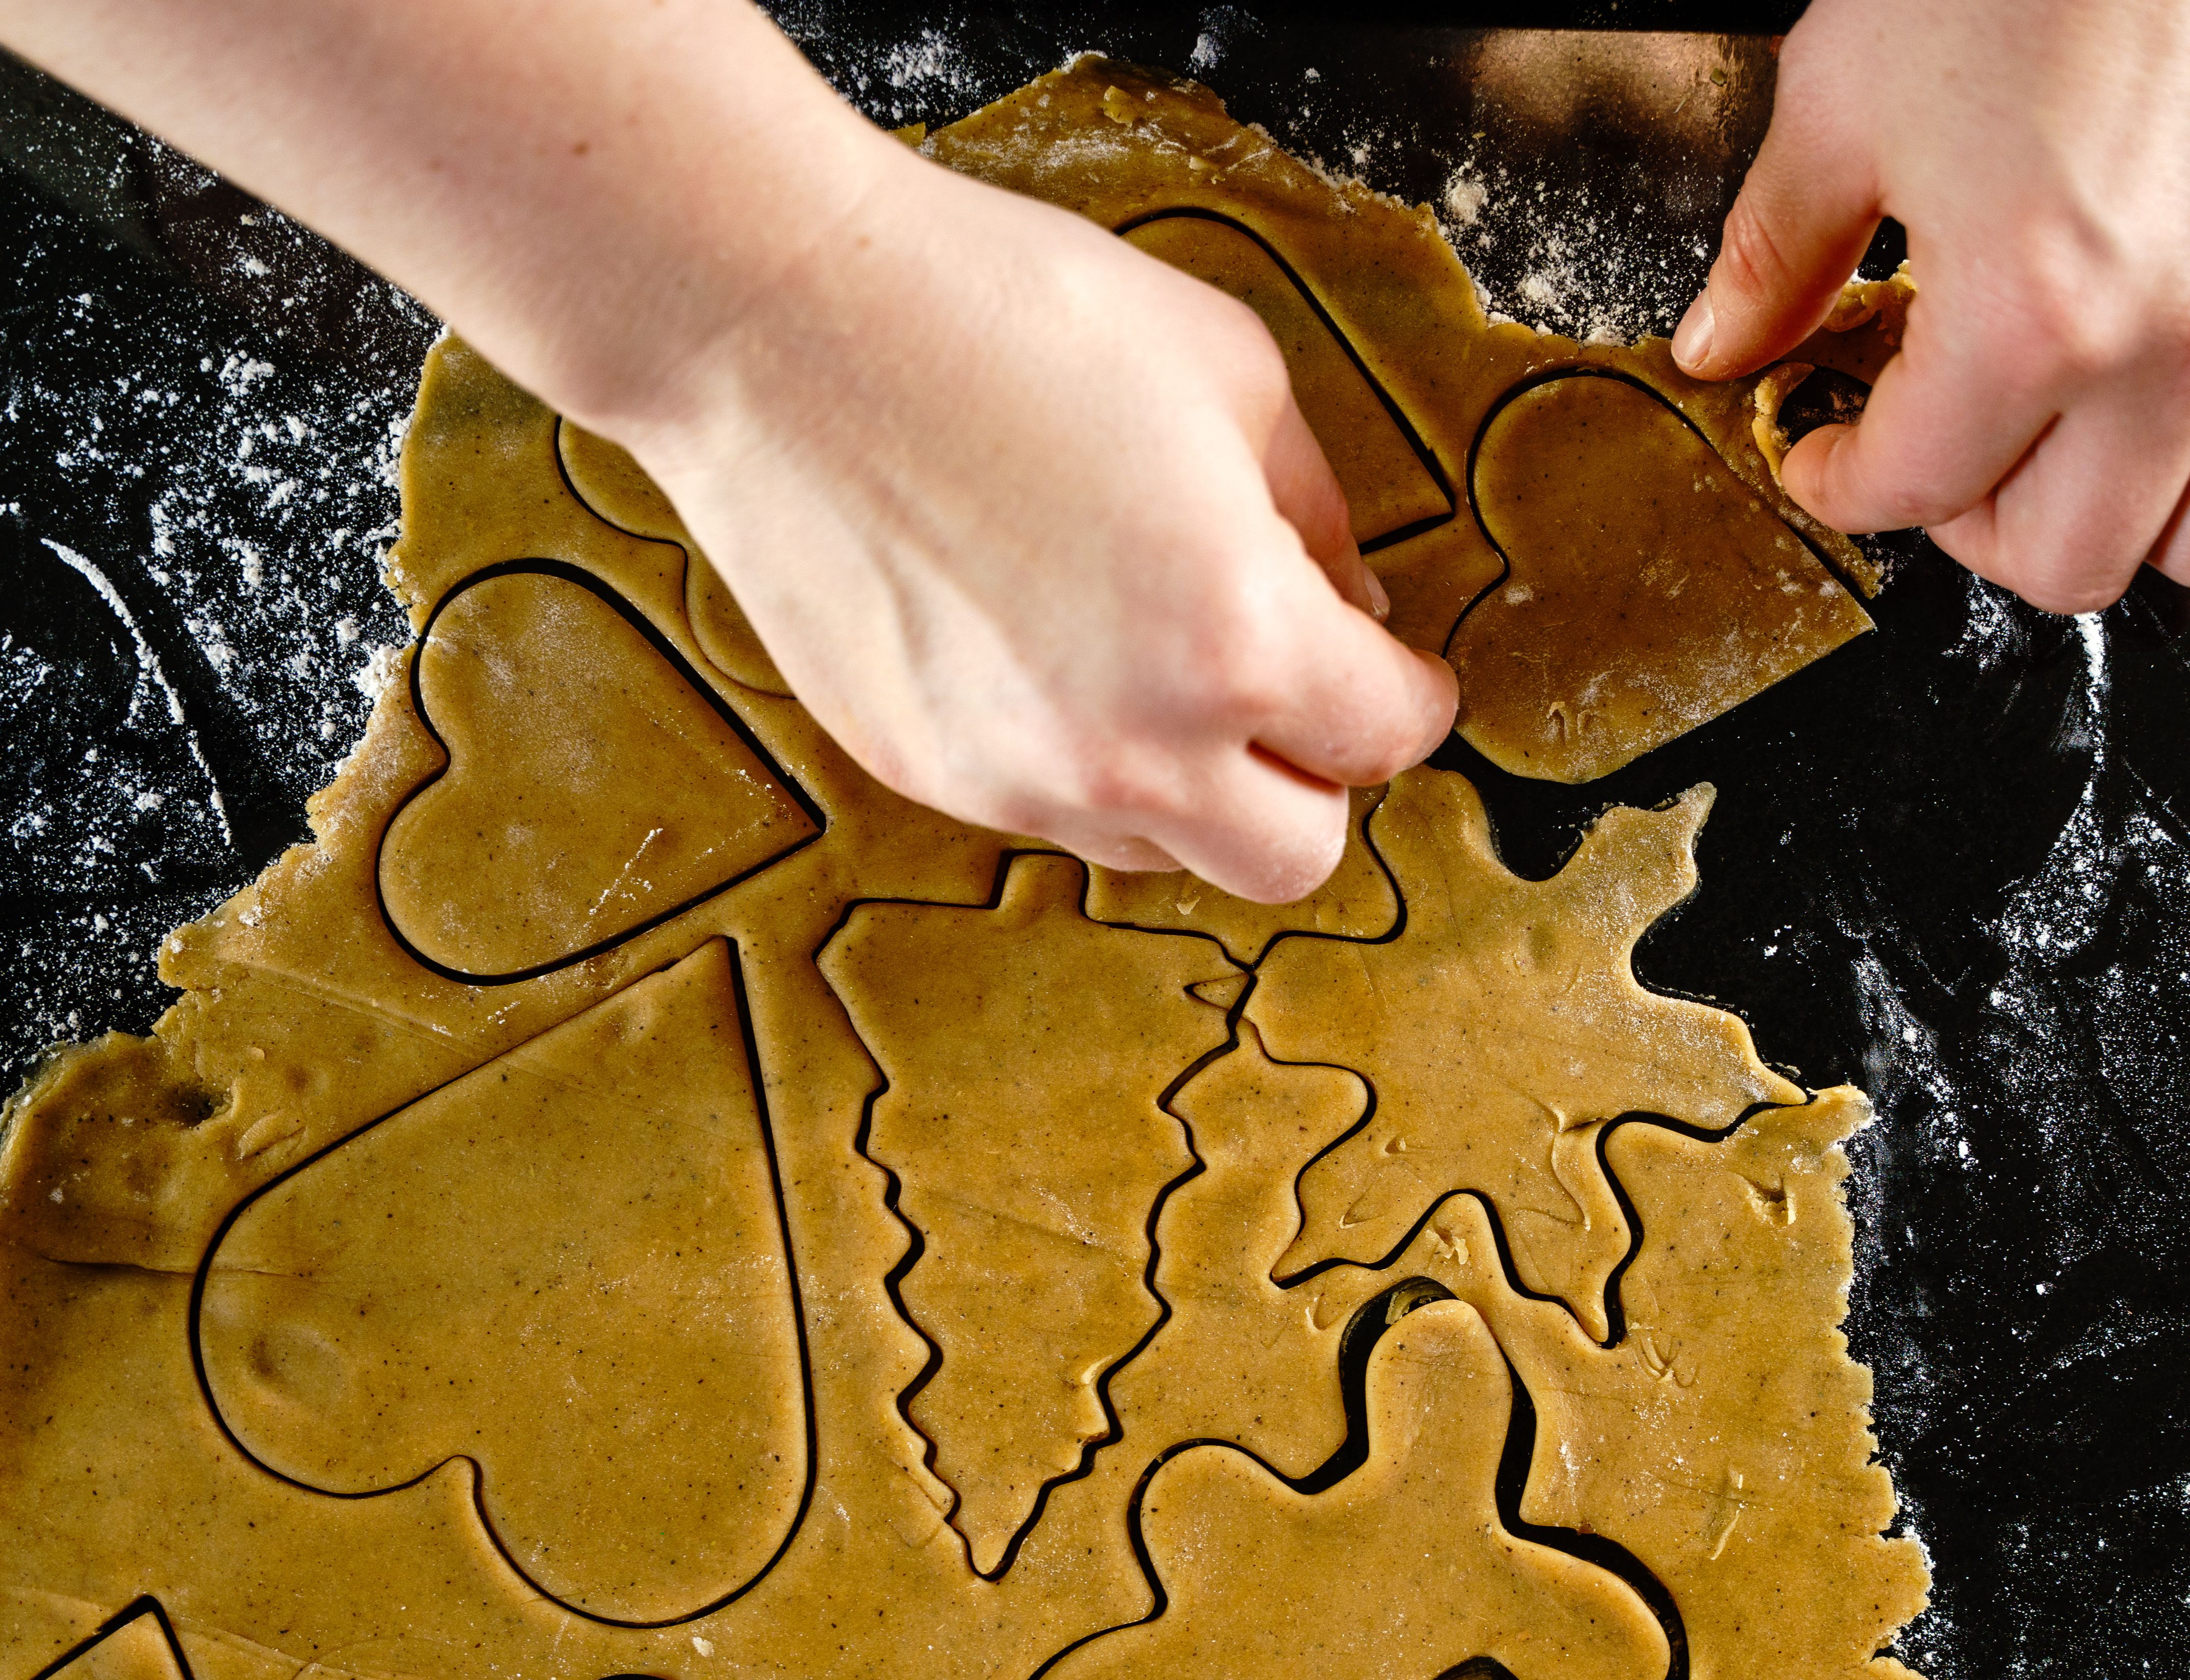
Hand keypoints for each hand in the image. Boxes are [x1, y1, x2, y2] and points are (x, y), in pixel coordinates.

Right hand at [594, 145, 1456, 900]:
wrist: (779, 325)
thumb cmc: (1005, 312)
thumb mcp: (1232, 374)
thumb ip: (1318, 513)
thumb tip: (1350, 602)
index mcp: (1238, 640)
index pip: (1385, 736)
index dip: (1410, 695)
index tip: (1399, 670)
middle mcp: (1135, 746)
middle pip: (1292, 857)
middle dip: (1316, 782)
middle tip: (1297, 698)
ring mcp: (1017, 776)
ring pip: (1163, 852)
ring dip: (1194, 788)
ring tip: (1162, 670)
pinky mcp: (922, 770)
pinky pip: (1047, 811)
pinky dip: (1082, 764)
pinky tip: (1054, 657)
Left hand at [1672, 0, 2189, 609]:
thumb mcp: (1845, 98)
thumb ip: (1779, 249)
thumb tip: (1726, 342)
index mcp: (2031, 322)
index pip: (1917, 493)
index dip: (1845, 480)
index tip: (1831, 450)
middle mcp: (2172, 347)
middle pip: (2072, 562)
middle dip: (1978, 527)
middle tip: (1941, 454)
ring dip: (2125, 513)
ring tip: (2062, 440)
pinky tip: (2183, 375)